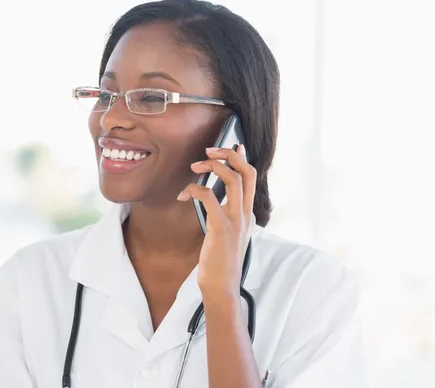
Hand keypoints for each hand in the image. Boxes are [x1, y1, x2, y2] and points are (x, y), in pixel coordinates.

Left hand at [177, 145, 255, 295]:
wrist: (222, 289)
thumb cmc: (220, 264)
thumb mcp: (228, 237)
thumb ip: (227, 218)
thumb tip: (219, 203)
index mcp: (248, 215)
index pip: (252, 178)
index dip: (242, 158)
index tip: (232, 145)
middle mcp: (246, 215)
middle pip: (246, 172)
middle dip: (228, 155)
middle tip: (208, 152)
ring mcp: (236, 221)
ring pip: (232, 179)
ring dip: (212, 167)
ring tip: (194, 168)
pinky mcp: (221, 228)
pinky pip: (209, 198)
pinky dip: (194, 189)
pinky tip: (183, 195)